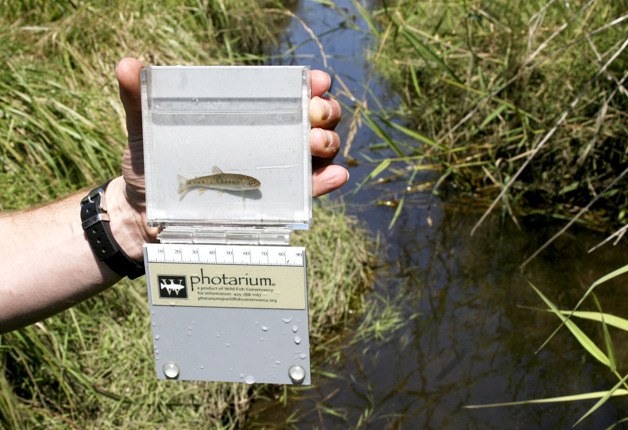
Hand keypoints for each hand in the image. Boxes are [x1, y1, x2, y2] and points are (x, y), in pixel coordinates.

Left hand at [114, 58, 347, 238]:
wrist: (146, 214)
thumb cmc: (151, 167)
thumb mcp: (145, 130)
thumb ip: (139, 99)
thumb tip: (128, 65)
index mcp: (246, 118)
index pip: (286, 95)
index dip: (308, 85)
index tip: (314, 81)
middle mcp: (269, 141)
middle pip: (313, 120)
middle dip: (323, 112)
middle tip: (312, 116)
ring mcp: (276, 171)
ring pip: (317, 152)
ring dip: (327, 143)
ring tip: (315, 144)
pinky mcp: (277, 202)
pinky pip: (309, 190)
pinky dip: (327, 182)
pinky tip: (333, 175)